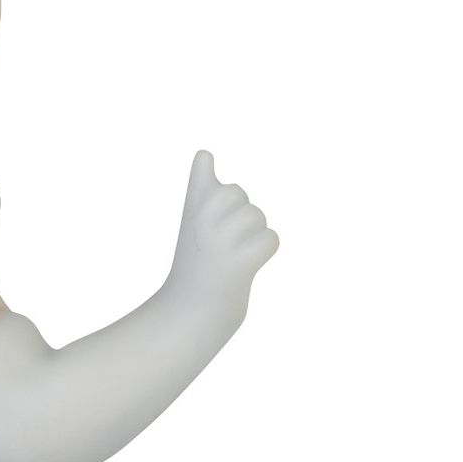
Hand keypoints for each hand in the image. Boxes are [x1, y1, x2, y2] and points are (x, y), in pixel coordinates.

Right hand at [164, 150, 279, 319]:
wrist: (191, 308)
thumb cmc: (196, 258)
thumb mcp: (195, 217)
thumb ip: (202, 184)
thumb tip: (203, 153)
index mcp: (193, 204)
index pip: (206, 167)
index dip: (220, 197)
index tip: (204, 222)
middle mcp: (202, 218)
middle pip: (239, 194)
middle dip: (241, 215)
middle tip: (222, 242)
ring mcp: (219, 240)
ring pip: (257, 217)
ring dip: (252, 236)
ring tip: (231, 255)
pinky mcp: (237, 261)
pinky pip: (271, 239)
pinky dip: (263, 252)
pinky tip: (244, 266)